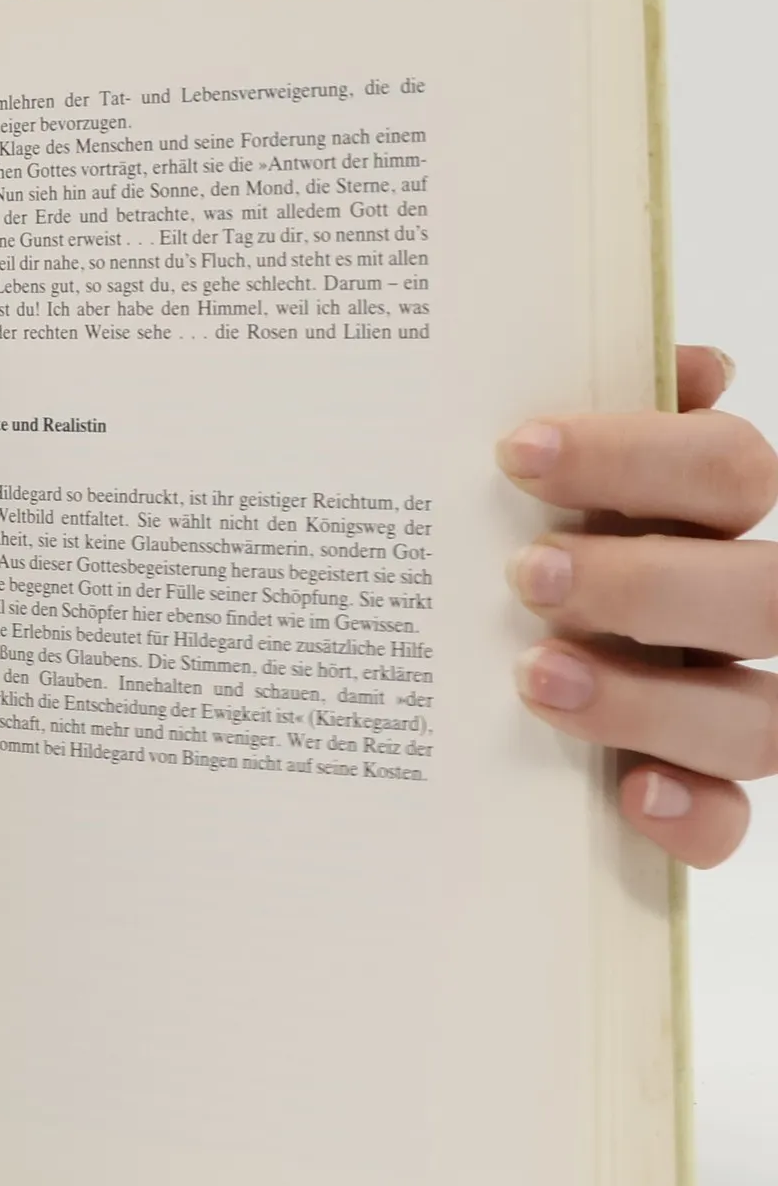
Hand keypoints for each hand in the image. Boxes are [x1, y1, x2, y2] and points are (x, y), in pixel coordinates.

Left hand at [502, 345, 776, 866]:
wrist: (439, 685)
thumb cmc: (498, 544)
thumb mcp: (526, 485)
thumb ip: (600, 430)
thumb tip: (692, 363)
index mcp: (706, 520)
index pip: (729, 469)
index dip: (638, 454)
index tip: (518, 452)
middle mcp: (738, 609)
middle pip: (765, 593)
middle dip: (647, 582)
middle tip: (526, 574)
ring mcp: (727, 708)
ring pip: (757, 717)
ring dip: (649, 697)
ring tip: (532, 677)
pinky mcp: (696, 800)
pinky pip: (733, 823)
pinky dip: (692, 814)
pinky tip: (628, 794)